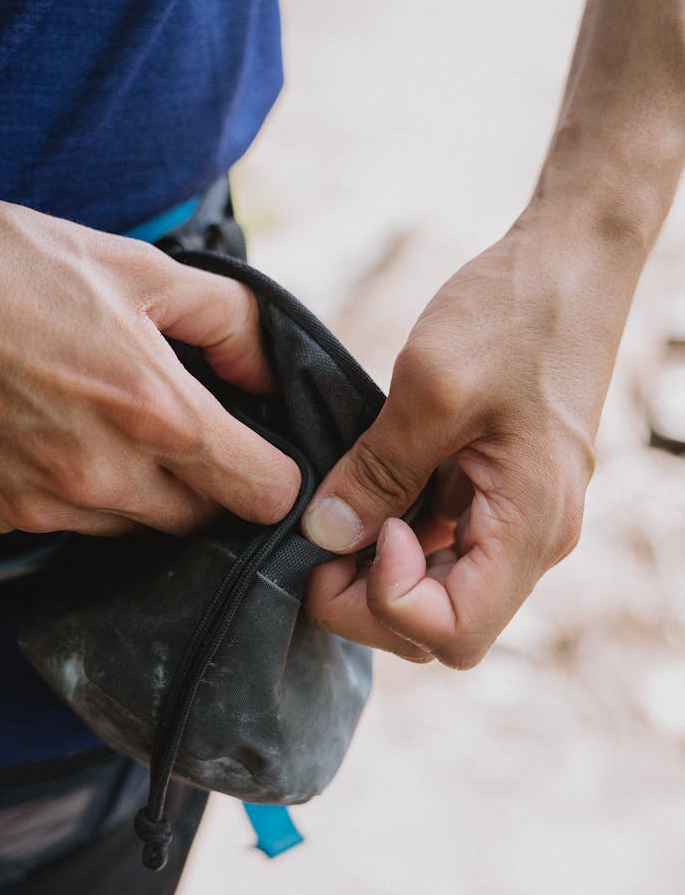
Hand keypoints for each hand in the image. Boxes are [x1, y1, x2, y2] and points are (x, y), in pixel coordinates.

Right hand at [0, 183, 299, 534]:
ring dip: (143, 491)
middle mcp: (103, 474)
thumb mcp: (138, 268)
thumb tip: (269, 371)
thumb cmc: (10, 264)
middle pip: (203, 522)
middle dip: (209, 484)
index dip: (276, 476)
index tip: (264, 454)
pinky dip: (79, 493)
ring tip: (107, 422)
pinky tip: (54, 435)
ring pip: (136, 527)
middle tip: (185, 429)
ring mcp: (45, 503)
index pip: (262, 494)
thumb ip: (228, 321)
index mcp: (153, 410)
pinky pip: (70, 524)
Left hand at [301, 212, 642, 667]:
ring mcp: (517, 516)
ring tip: (340, 506)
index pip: (454, 634)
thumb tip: (325, 536)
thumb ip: (376, 472)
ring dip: (378, 567)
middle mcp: (532, 537)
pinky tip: (367, 486)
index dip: (387, 602)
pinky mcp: (499, 490)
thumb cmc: (517, 311)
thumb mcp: (431, 388)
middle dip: (369, 598)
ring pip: (438, 588)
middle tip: (322, 535)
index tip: (361, 528)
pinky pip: (443, 541)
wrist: (572, 259)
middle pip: (442, 625)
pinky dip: (397, 532)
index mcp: (531, 525)